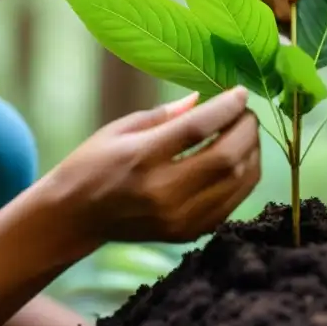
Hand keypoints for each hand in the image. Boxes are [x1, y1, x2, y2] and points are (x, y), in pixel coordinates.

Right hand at [50, 87, 260, 244]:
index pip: (197, 129)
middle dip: (246, 130)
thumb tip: (203, 98)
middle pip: (226, 158)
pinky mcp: (188, 233)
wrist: (75, 217)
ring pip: (238, 183)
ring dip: (252, 153)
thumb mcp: (120, 129)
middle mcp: (163, 191)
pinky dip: (243, 178)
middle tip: (245, 113)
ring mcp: (178, 218)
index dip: (226, 107)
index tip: (240, 92)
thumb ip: (165, 114)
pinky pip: (232, 204)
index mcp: (142, 158)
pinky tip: (238, 161)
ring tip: (246, 134)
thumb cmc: (93, 164)